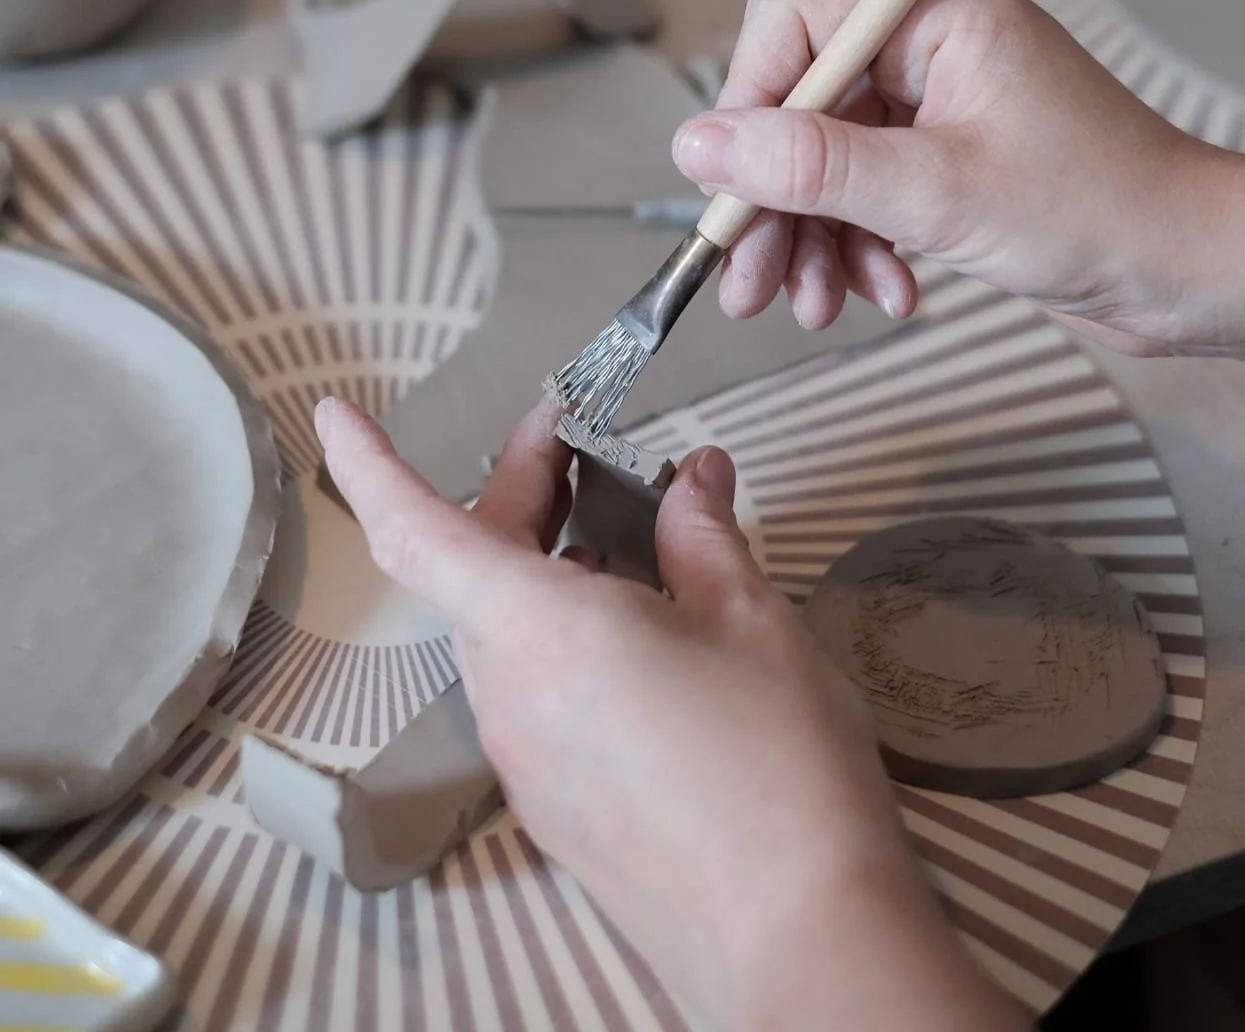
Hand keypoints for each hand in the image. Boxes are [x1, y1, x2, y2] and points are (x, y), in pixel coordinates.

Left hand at [317, 395, 1023, 1031]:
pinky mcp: (555, 805)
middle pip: (476, 571)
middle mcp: (511, 694)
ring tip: (634, 534)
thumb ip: (704, 537)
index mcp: (543, 631)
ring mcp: (526, 758)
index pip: (418, 533)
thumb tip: (693, 478)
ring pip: (509, 633)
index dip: (370, 466)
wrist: (797, 940)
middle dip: (517, 496)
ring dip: (550, 569)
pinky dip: (569, 638)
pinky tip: (649, 632)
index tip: (335, 417)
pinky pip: (537, 693)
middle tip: (576, 442)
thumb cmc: (778, 775)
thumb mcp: (753, 623)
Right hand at [674, 0, 1239, 353]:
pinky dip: (860, 244)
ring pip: (825, 156)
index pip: (793, 19)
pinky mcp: (950, 156)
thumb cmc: (1105, 212)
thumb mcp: (938, 195)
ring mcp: (941, 102)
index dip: (750, 100)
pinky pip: (866, 190)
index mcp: (938, 10)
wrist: (1197, 274)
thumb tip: (701, 146)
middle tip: (748, 278)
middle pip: (800, 99)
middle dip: (773, 194)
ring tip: (814, 304)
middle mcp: (933, 43)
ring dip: (812, 234)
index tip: (730, 183)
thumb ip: (811, 167)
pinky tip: (885, 293)